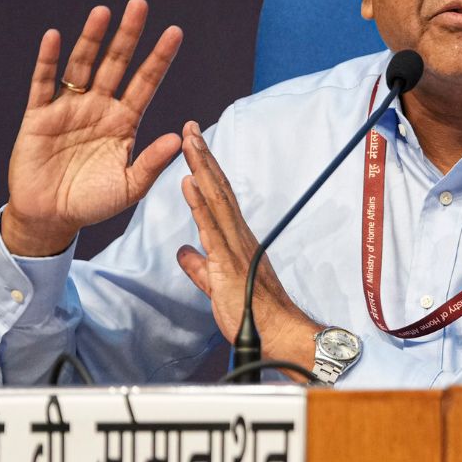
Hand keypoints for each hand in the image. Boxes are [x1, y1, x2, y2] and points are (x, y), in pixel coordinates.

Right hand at [1, 0, 183, 256]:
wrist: (50, 218)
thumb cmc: (93, 202)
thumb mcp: (129, 187)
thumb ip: (151, 162)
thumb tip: (180, 136)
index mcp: (124, 122)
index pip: (146, 82)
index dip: (159, 58)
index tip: (175, 31)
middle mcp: (98, 107)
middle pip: (115, 64)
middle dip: (128, 35)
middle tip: (140, 4)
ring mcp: (68, 108)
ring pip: (81, 66)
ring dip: (91, 39)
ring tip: (103, 12)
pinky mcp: (38, 116)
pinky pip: (43, 83)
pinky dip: (48, 61)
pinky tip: (55, 38)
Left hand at [174, 121, 319, 372]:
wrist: (276, 334)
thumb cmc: (252, 313)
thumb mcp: (216, 285)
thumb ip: (200, 267)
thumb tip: (185, 253)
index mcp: (235, 239)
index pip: (217, 197)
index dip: (205, 169)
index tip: (193, 145)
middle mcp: (238, 235)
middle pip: (217, 188)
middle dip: (202, 156)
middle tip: (190, 127)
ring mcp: (235, 245)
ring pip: (215, 199)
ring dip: (201, 168)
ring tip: (189, 141)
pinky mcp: (229, 261)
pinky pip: (212, 227)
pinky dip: (199, 203)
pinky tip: (189, 182)